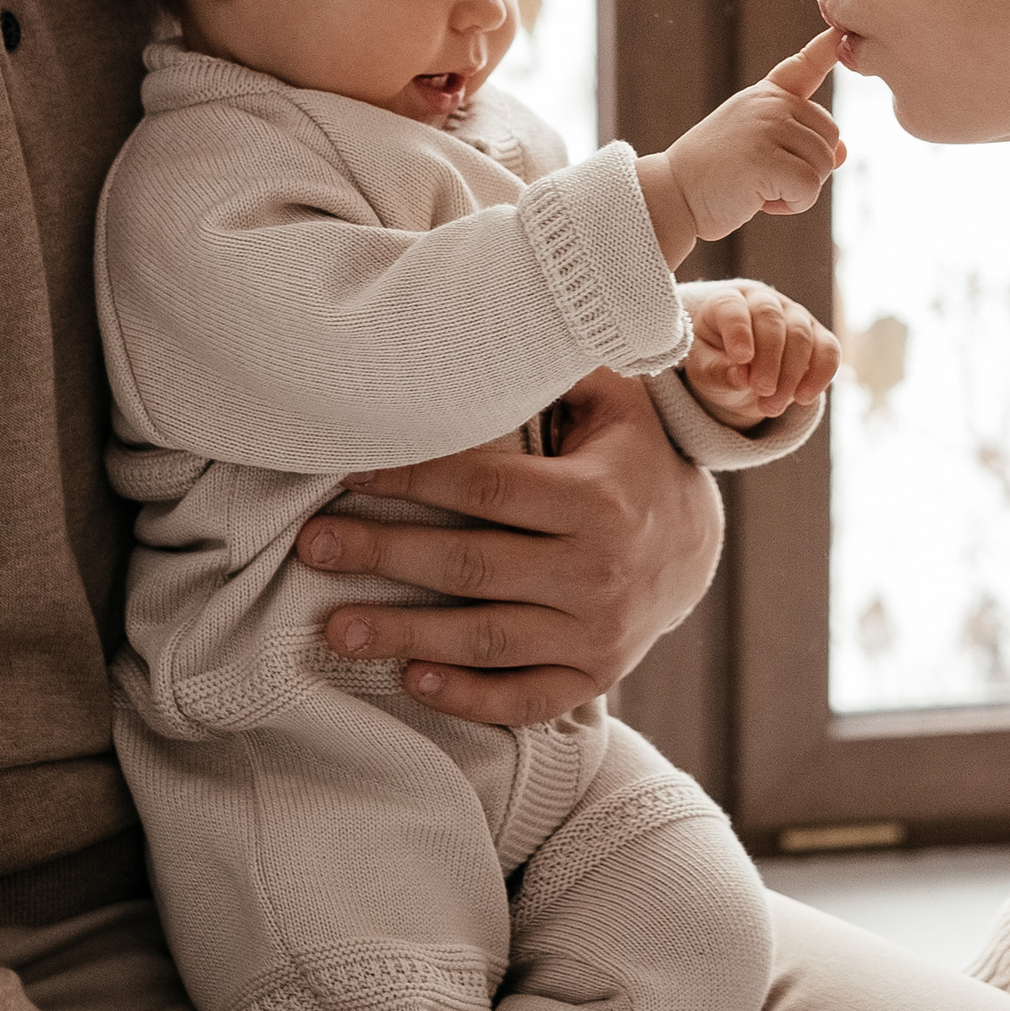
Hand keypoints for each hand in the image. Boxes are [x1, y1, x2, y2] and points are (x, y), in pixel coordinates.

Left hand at [302, 367, 722, 724]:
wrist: (697, 546)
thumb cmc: (630, 458)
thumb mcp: (614, 402)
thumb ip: (557, 365)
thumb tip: (489, 313)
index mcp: (599, 497)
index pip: (488, 489)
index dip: (413, 481)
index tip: (347, 474)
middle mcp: (600, 570)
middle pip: (472, 566)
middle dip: (385, 557)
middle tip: (312, 548)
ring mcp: (598, 632)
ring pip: (488, 640)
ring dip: (405, 635)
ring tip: (335, 629)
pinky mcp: (594, 676)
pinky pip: (525, 698)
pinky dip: (468, 696)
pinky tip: (412, 679)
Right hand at [638, 28, 844, 259]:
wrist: (672, 195)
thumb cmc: (716, 175)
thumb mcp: (761, 148)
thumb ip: (801, 143)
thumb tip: (844, 153)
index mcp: (766, 95)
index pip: (804, 66)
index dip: (827, 48)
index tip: (840, 32)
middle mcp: (770, 103)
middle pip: (830, 138)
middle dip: (808, 169)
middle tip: (766, 176)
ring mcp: (767, 127)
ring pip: (824, 166)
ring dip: (798, 191)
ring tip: (759, 187)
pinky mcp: (765, 158)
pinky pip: (809, 188)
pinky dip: (791, 205)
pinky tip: (760, 201)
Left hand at [681, 283, 840, 430]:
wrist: (740, 368)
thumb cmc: (716, 362)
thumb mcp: (704, 370)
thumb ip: (716, 371)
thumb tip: (740, 377)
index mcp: (727, 302)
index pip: (734, 308)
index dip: (739, 331)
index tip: (741, 358)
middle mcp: (763, 300)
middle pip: (771, 319)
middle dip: (769, 359)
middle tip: (762, 392)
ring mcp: (794, 315)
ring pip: (801, 335)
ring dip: (790, 375)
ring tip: (772, 406)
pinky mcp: (818, 335)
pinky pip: (829, 350)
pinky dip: (820, 375)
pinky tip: (804, 398)